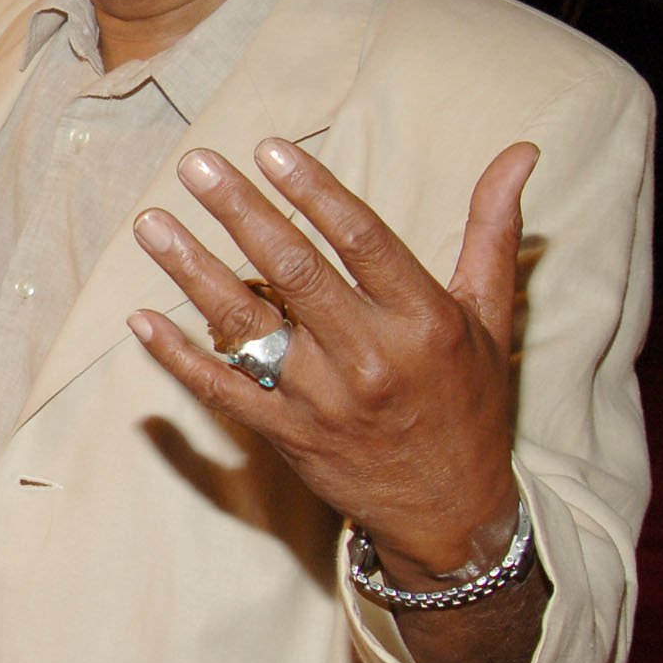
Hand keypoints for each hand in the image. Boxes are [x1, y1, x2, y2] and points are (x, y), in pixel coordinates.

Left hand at [128, 138, 536, 583]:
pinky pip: (223, 390)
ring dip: (192, 272)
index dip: (314, 192)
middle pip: (295, 272)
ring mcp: (322, 400)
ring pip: (248, 326)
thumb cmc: (471, 402)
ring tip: (151, 223)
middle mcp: (371, 357)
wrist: (454, 513)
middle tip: (195, 164)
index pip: (362, 241)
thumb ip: (492, 231)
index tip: (268, 148)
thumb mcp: (492, 317)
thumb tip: (521, 151)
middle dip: (241, 213)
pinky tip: (141, 320)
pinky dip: (178, 358)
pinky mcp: (287, 435)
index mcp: (423, 320)